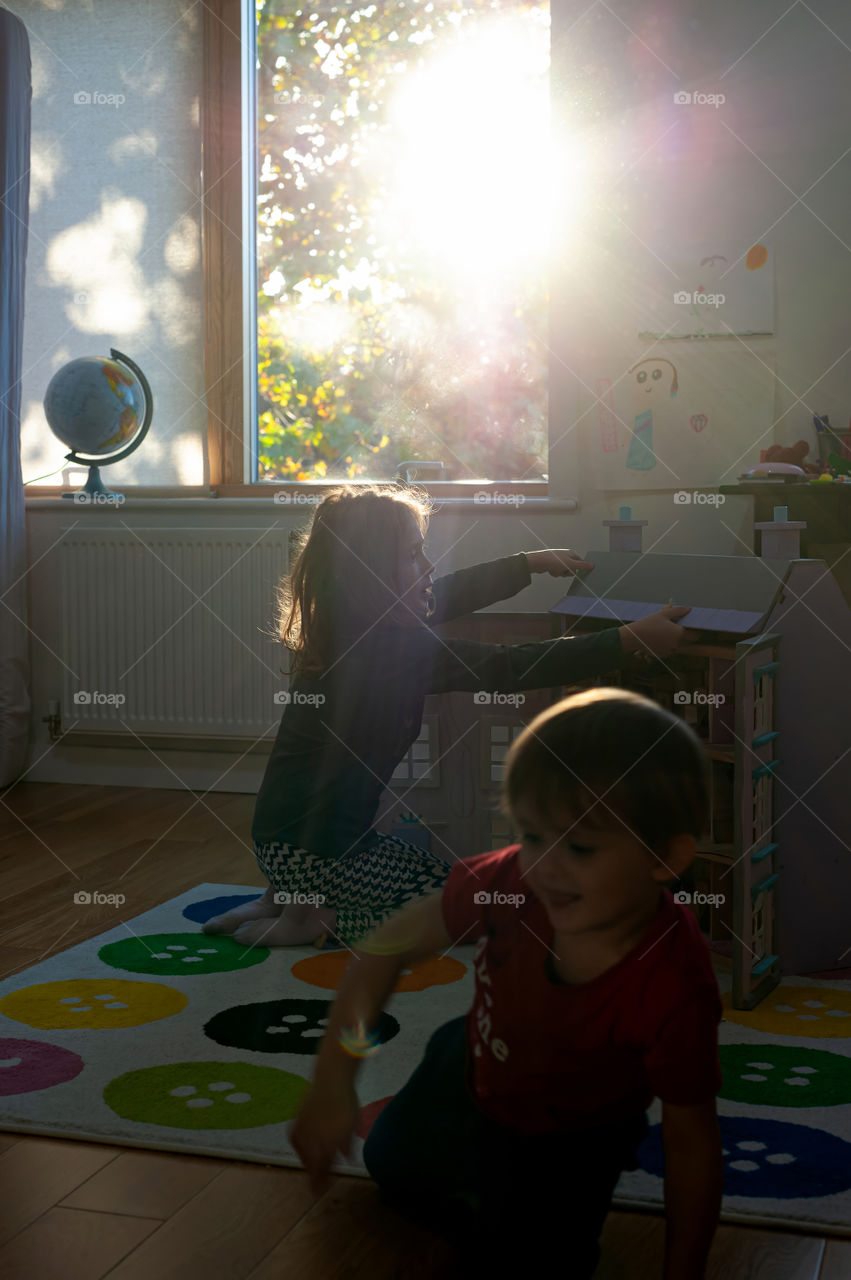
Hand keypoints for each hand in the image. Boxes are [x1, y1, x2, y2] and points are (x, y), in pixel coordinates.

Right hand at [289, 1080, 359, 1197]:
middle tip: (317, 1184)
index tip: (319, 1192)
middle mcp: (314, 1138)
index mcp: (329, 1142)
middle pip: (312, 1164)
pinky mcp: (296, 1120)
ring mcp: (304, 1129)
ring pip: (302, 1153)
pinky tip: (302, 1149)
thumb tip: (347, 1159)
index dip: (321, 1182)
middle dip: (315, 1175)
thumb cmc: (346, 1101)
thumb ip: (348, 1144)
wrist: (331, 1079)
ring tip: (312, 1166)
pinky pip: (295, 1140)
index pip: (323, 1168)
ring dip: (307, 1162)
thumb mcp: (353, 1124)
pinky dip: (299, 1147)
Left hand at [524, 548, 594, 575]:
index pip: (580, 562)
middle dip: (568, 572)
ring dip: (560, 573)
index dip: (579, 568)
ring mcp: (559, 560)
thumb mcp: (571, 564)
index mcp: (571, 553)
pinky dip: (555, 573)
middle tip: (564, 570)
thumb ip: (582, 566)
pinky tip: (550, 570)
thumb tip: (592, 565)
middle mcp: (565, 556)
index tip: (576, 571)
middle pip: (572, 568)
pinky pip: (557, 572)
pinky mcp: (552, 564)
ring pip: (564, 571)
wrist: (539, 562)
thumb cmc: (554, 561)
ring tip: (555, 570)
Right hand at [620, 606, 698, 660]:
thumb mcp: (664, 614)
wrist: (634, 637)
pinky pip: (669, 650)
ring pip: (677, 646)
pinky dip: (667, 645)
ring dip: (675, 640)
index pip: (695, 635)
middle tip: (679, 628)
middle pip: (687, 642)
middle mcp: (676, 644)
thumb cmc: (649, 623)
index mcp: (679, 634)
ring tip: (665, 632)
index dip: (696, 631)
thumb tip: (689, 609)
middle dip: (685, 636)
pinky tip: (659, 638)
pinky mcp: (662, 655)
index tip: (693, 627)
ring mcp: (669, 651)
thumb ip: (678, 611)